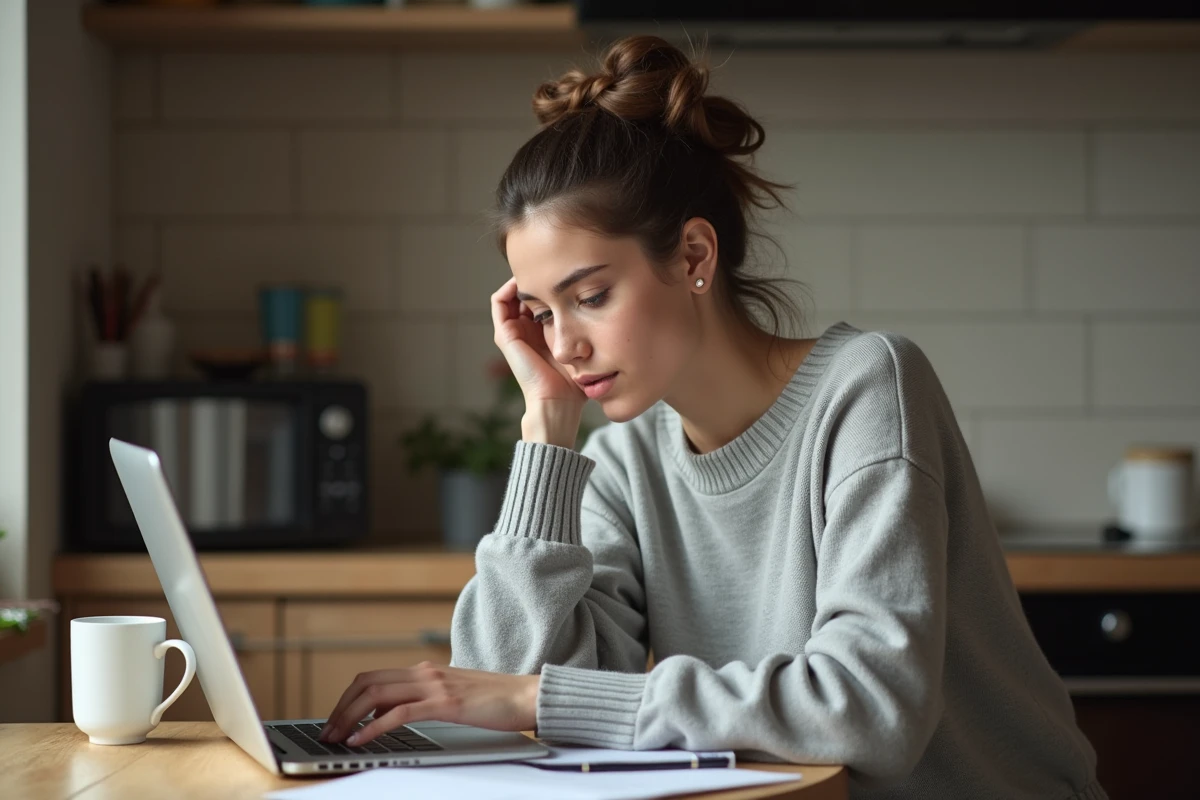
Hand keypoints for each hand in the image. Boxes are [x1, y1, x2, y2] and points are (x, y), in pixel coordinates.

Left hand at [318, 661, 539, 747]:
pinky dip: (373, 727)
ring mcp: (434, 685)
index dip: (347, 698)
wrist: (527, 695)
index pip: (373, 677)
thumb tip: (396, 712)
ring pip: (375, 695)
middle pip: (366, 682)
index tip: (335, 720)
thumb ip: (426, 698)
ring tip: (335, 738)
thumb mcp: (453, 695)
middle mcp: (425, 672)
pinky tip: (361, 740)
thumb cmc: (495, 700)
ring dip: (348, 718)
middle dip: (339, 708)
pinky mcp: (444, 703)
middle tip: (326, 732)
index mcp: (425, 670)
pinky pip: (398, 714)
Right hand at [492, 276, 587, 410]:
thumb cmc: (575, 382)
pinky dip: (509, 287)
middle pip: (526, 294)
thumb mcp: (585, 348)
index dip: (551, 284)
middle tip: (552, 265)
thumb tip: (607, 305)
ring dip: (523, 279)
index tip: (567, 272)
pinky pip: (499, 302)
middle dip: (538, 278)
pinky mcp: (504, 335)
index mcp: (542, 333)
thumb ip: (590, 331)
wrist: (558, 401)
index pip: (541, 299)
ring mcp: (513, 332)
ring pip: (511, 294)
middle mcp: (525, 330)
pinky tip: (527, 280)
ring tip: (539, 268)